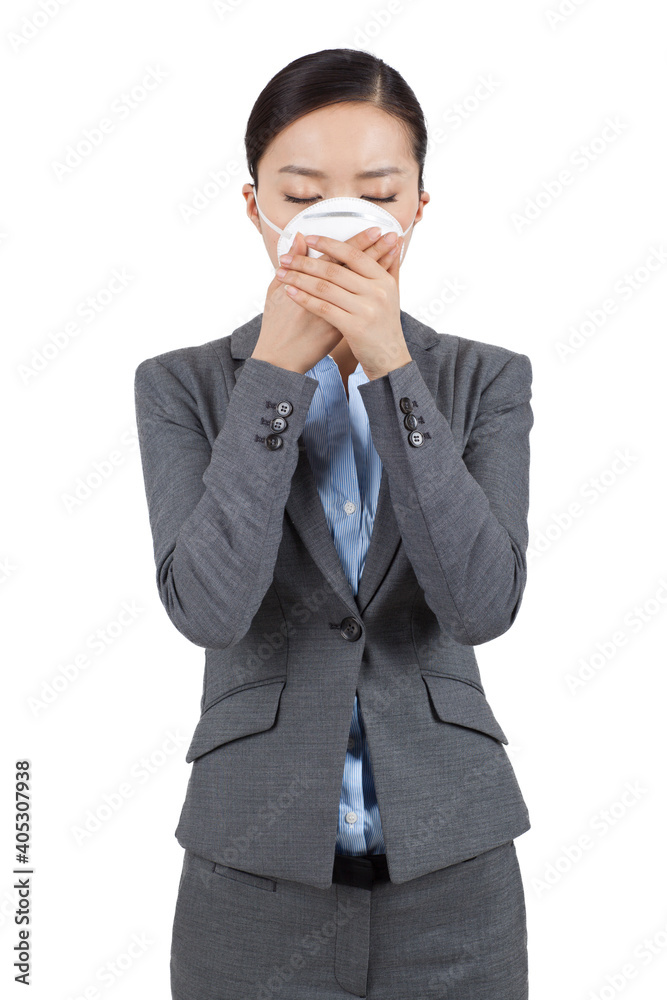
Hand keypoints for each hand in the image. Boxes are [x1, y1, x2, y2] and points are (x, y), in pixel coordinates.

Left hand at [273, 231, 411, 379]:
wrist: (390, 358)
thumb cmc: (385, 325)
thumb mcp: (392, 293)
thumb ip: (390, 265)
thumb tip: (394, 238)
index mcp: (383, 280)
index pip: (353, 254)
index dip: (330, 244)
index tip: (309, 238)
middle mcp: (376, 292)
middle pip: (335, 270)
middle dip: (305, 262)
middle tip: (286, 258)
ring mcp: (366, 310)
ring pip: (325, 287)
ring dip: (299, 278)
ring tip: (282, 273)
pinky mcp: (354, 328)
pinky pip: (323, 308)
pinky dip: (304, 298)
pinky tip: (290, 292)